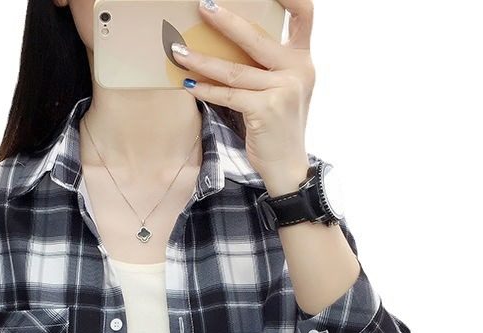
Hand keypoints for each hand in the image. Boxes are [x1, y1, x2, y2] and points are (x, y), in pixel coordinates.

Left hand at [172, 0, 315, 185]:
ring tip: (177, 51)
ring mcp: (283, 90)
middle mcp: (298, 70)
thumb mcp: (281, 89)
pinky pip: (228, 94)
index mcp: (303, 59)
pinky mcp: (266, 110)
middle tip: (202, 7)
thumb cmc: (277, 126)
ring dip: (201, 60)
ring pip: (234, 70)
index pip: (304, 14)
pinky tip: (188, 84)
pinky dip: (205, 90)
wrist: (288, 166)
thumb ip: (266, 66)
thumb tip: (226, 43)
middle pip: (256, 37)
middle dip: (226, 20)